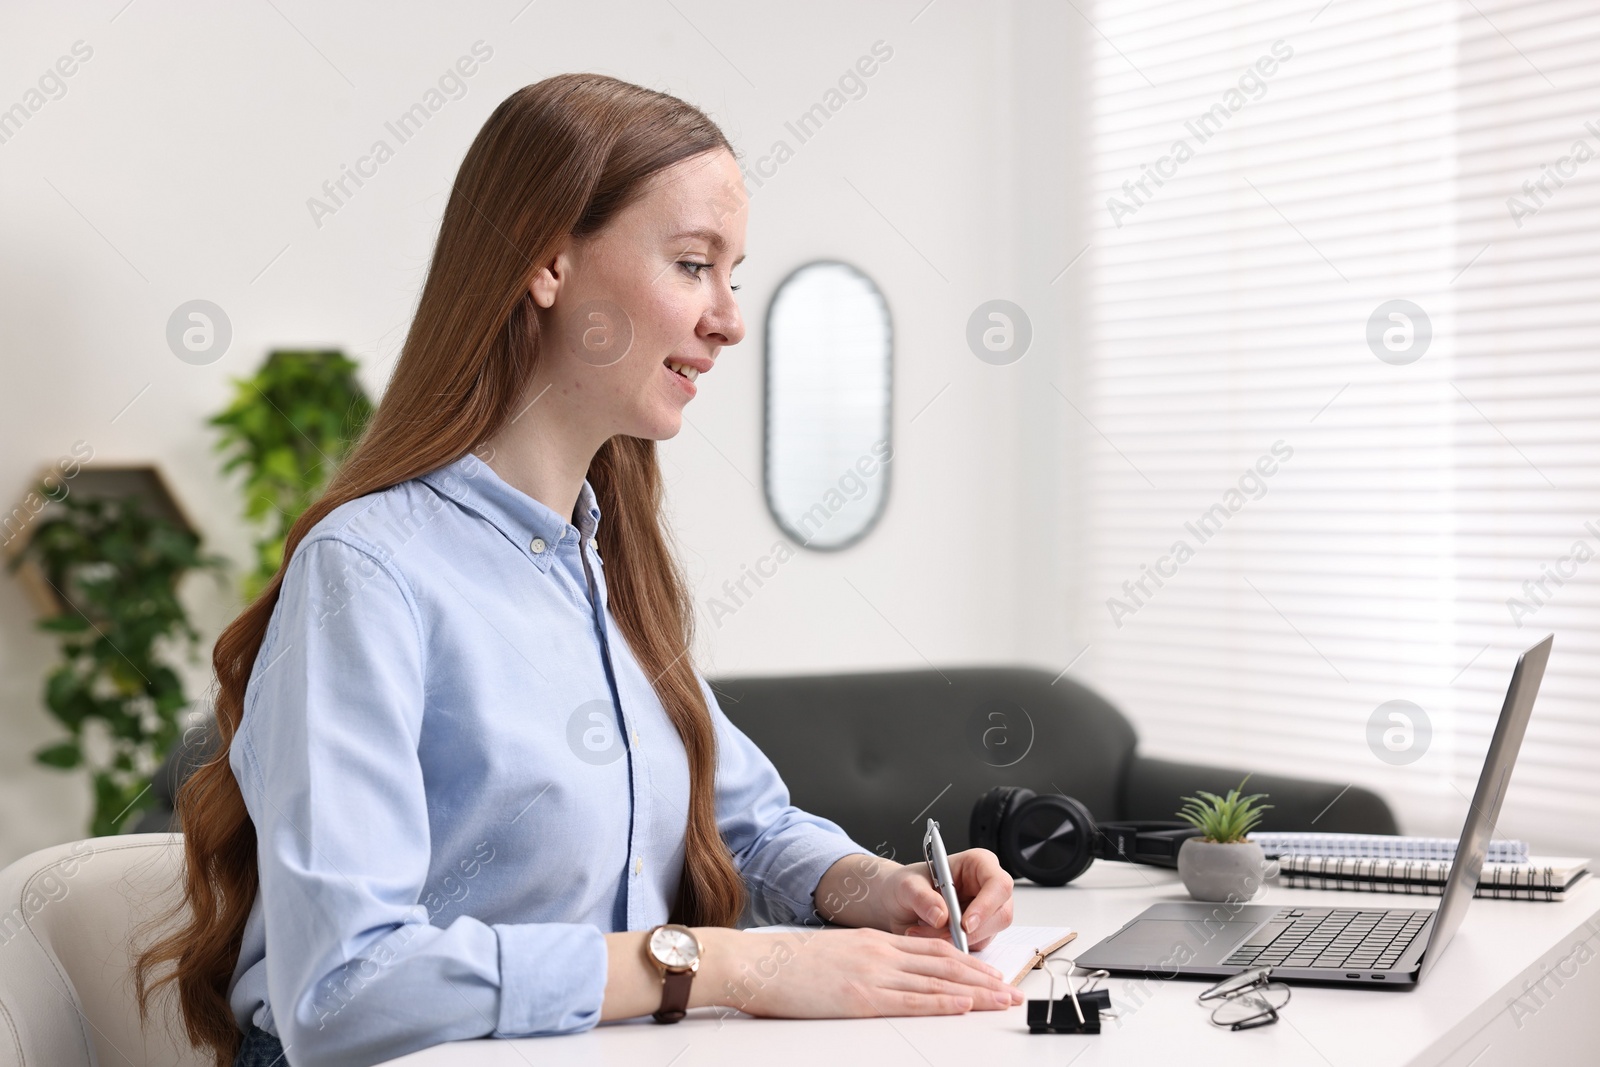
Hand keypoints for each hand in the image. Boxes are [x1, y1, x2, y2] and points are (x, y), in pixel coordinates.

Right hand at [706, 927, 1024, 1017]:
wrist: (754, 962)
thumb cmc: (784, 964)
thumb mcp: (832, 955)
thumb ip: (861, 962)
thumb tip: (881, 979)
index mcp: (873, 942)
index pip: (932, 950)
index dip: (967, 961)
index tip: (991, 972)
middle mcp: (879, 952)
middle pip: (944, 963)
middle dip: (983, 977)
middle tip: (1011, 989)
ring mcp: (872, 973)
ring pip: (936, 981)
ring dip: (975, 992)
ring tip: (1002, 999)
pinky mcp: (861, 996)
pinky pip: (910, 1000)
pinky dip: (941, 1002)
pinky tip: (963, 1005)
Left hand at [885, 848, 1015, 950]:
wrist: (896, 905)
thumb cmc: (906, 885)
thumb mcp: (907, 885)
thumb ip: (922, 898)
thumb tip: (941, 916)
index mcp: (978, 864)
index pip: (998, 884)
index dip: (986, 905)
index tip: (964, 924)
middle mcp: (988, 888)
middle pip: (1000, 914)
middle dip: (968, 931)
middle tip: (936, 933)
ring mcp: (987, 912)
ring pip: (987, 935)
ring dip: (956, 940)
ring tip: (922, 931)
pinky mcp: (980, 932)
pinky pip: (976, 947)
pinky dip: (953, 947)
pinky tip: (931, 936)